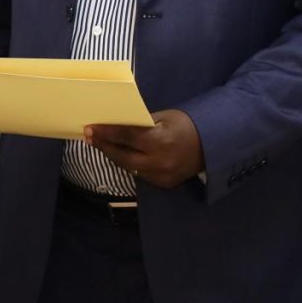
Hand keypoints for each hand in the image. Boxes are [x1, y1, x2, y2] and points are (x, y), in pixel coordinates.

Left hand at [85, 108, 203, 188]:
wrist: (213, 146)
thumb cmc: (185, 125)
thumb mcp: (163, 118)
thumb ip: (140, 124)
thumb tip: (115, 124)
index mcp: (160, 141)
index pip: (126, 137)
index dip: (106, 133)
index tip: (90, 128)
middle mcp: (159, 162)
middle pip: (122, 157)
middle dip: (103, 146)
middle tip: (89, 136)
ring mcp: (161, 176)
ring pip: (128, 167)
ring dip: (114, 156)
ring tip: (100, 144)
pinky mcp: (164, 184)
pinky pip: (139, 174)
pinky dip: (129, 163)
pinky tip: (120, 154)